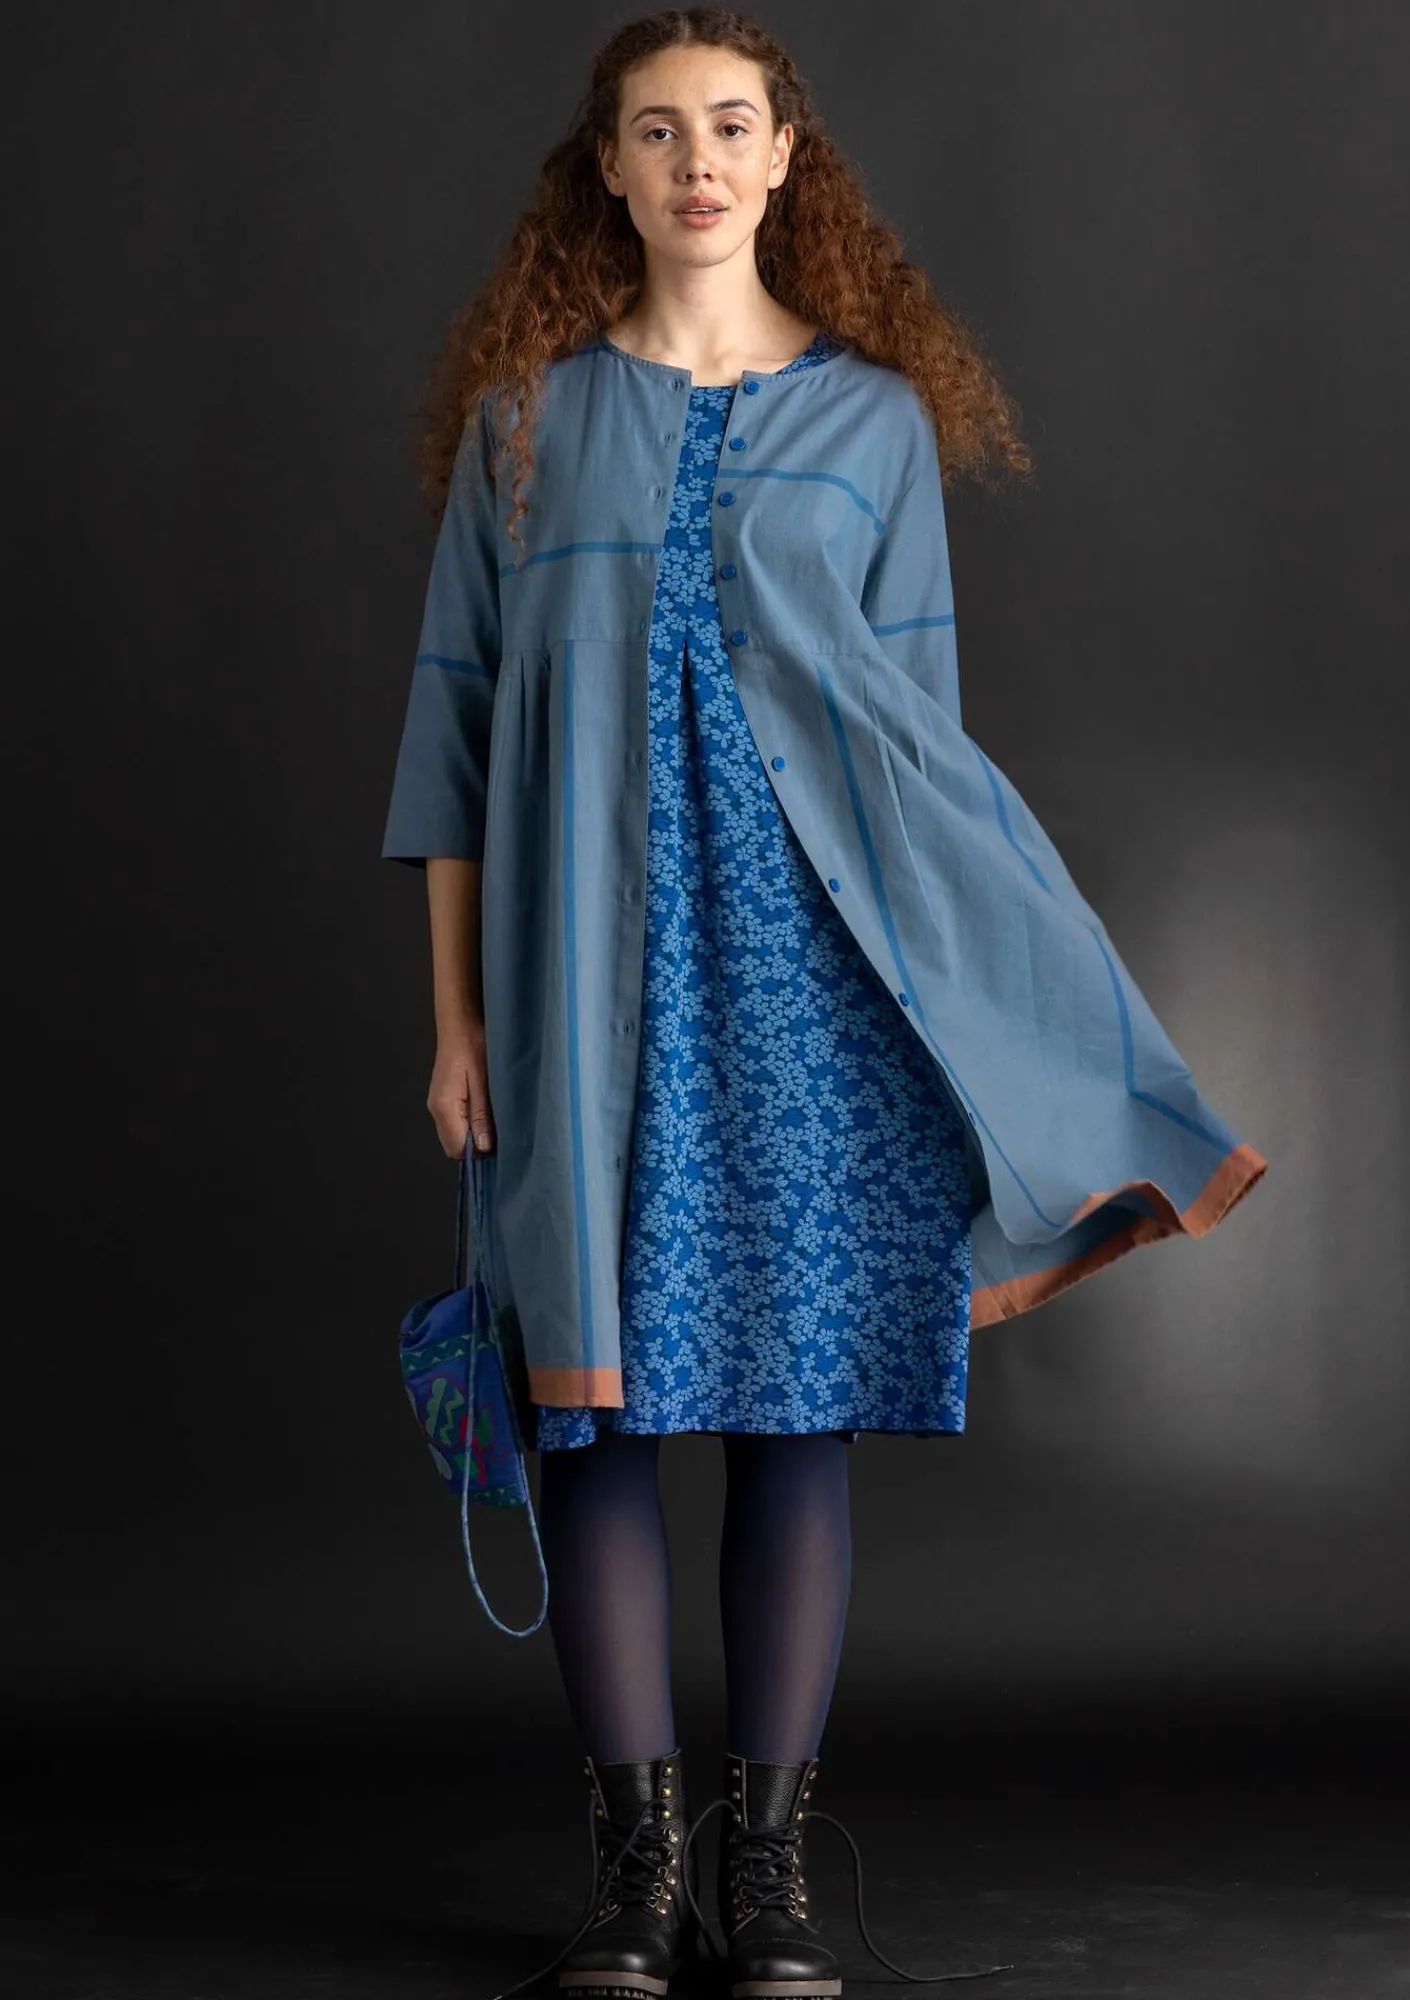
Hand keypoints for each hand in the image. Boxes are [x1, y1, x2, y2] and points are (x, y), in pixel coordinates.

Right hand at [428, 1017, 495, 1159]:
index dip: (478, 1153)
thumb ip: (481, 1115)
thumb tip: (483, 1148)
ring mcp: (437, 1104)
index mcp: (444, 1106)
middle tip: (500, 1135)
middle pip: (453, 1146)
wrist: (460, 1022)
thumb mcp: (483, 1081)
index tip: (499, 1146)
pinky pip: (455, 1123)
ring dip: (473, 1136)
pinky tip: (485, 1114)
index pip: (457, 1148)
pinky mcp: (444, 1099)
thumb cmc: (473, 1045)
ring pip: (454, 1135)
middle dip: (476, 1147)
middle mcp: (436, 1109)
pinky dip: (469, 1126)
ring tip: (495, 1123)